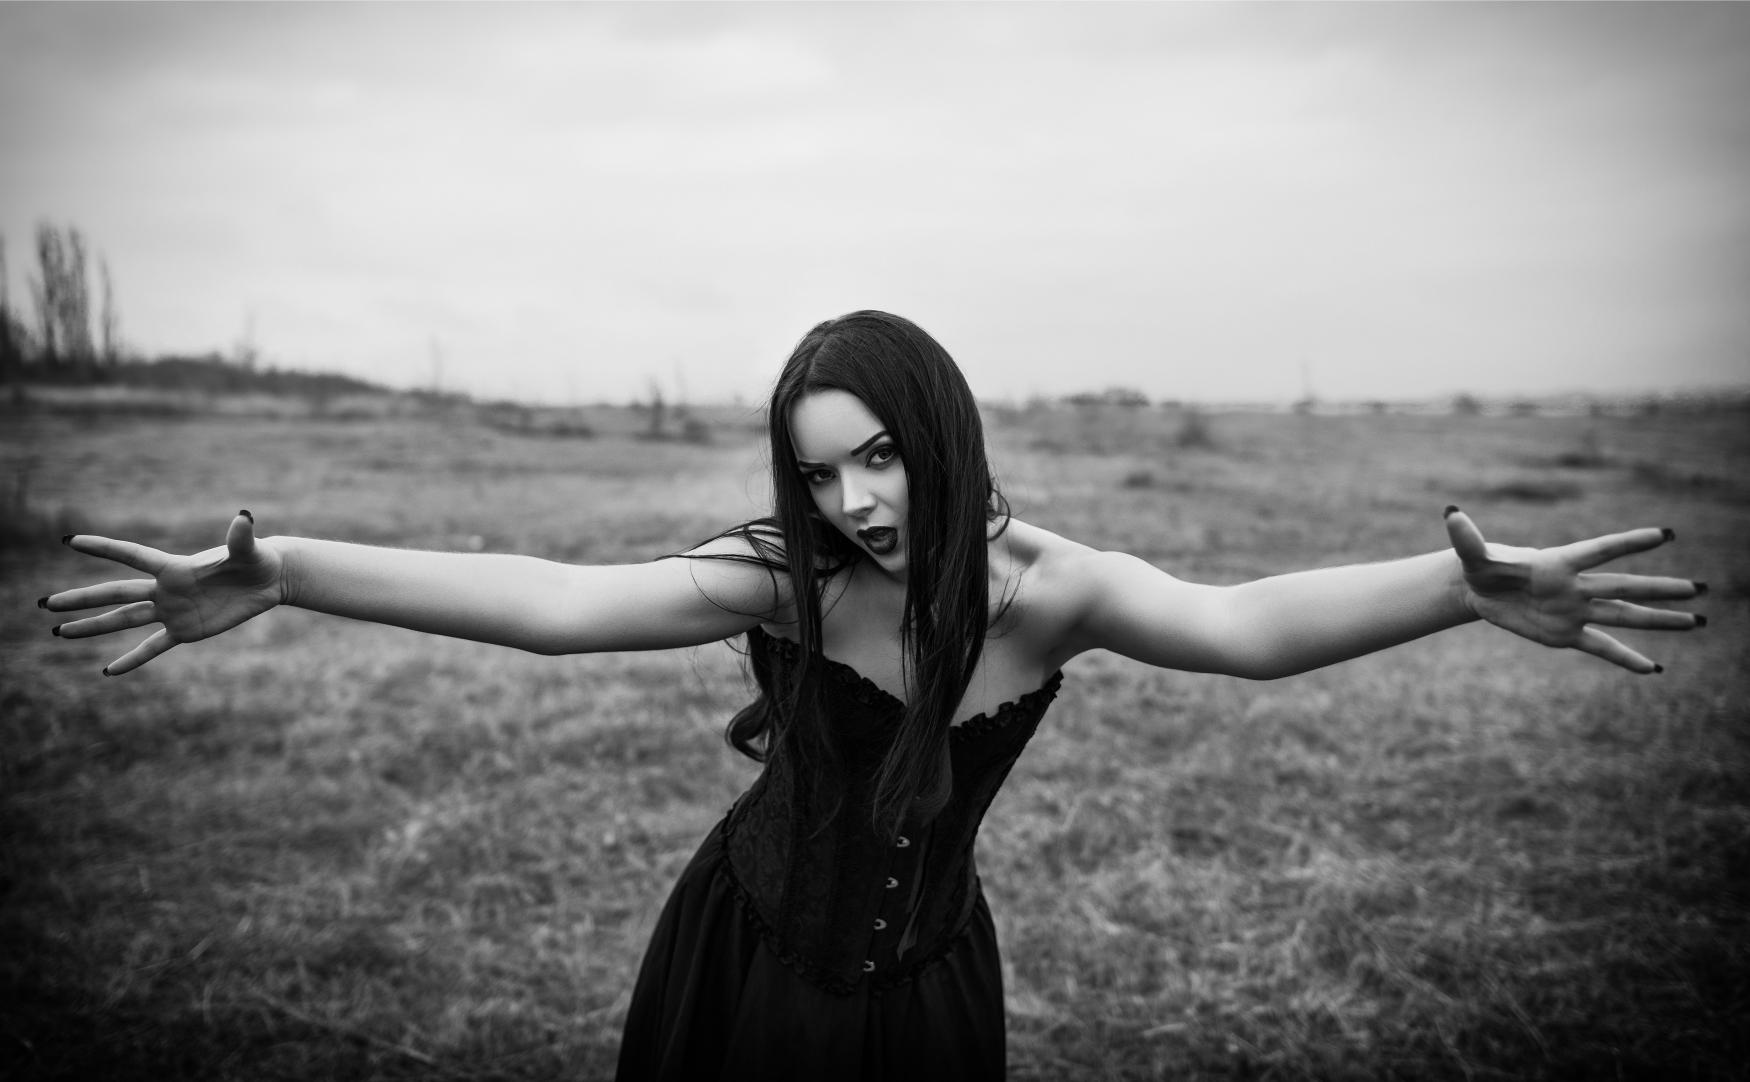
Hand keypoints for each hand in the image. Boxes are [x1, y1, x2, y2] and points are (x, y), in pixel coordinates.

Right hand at [42, 511, 283, 675]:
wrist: (267, 580)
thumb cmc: (257, 558)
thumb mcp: (248, 549)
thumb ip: (240, 536)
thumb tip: (244, 516)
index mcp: (174, 567)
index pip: (131, 555)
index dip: (102, 548)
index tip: (69, 541)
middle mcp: (166, 589)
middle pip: (116, 594)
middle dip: (82, 599)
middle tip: (47, 604)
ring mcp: (172, 611)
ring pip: (125, 620)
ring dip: (94, 627)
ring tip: (61, 632)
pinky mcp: (186, 630)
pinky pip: (154, 647)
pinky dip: (133, 659)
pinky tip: (110, 671)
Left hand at [1444, 506, 1702, 673]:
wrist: (1481, 591)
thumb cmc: (1481, 566)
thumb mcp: (1472, 555)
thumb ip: (1466, 537)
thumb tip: (1450, 514)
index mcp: (1558, 563)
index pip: (1599, 551)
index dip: (1629, 543)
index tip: (1665, 535)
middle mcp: (1576, 587)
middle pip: (1624, 587)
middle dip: (1661, 588)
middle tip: (1700, 588)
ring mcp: (1575, 612)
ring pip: (1624, 616)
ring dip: (1659, 620)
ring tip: (1697, 621)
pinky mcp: (1566, 635)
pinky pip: (1601, 648)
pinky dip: (1625, 658)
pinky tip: (1652, 669)